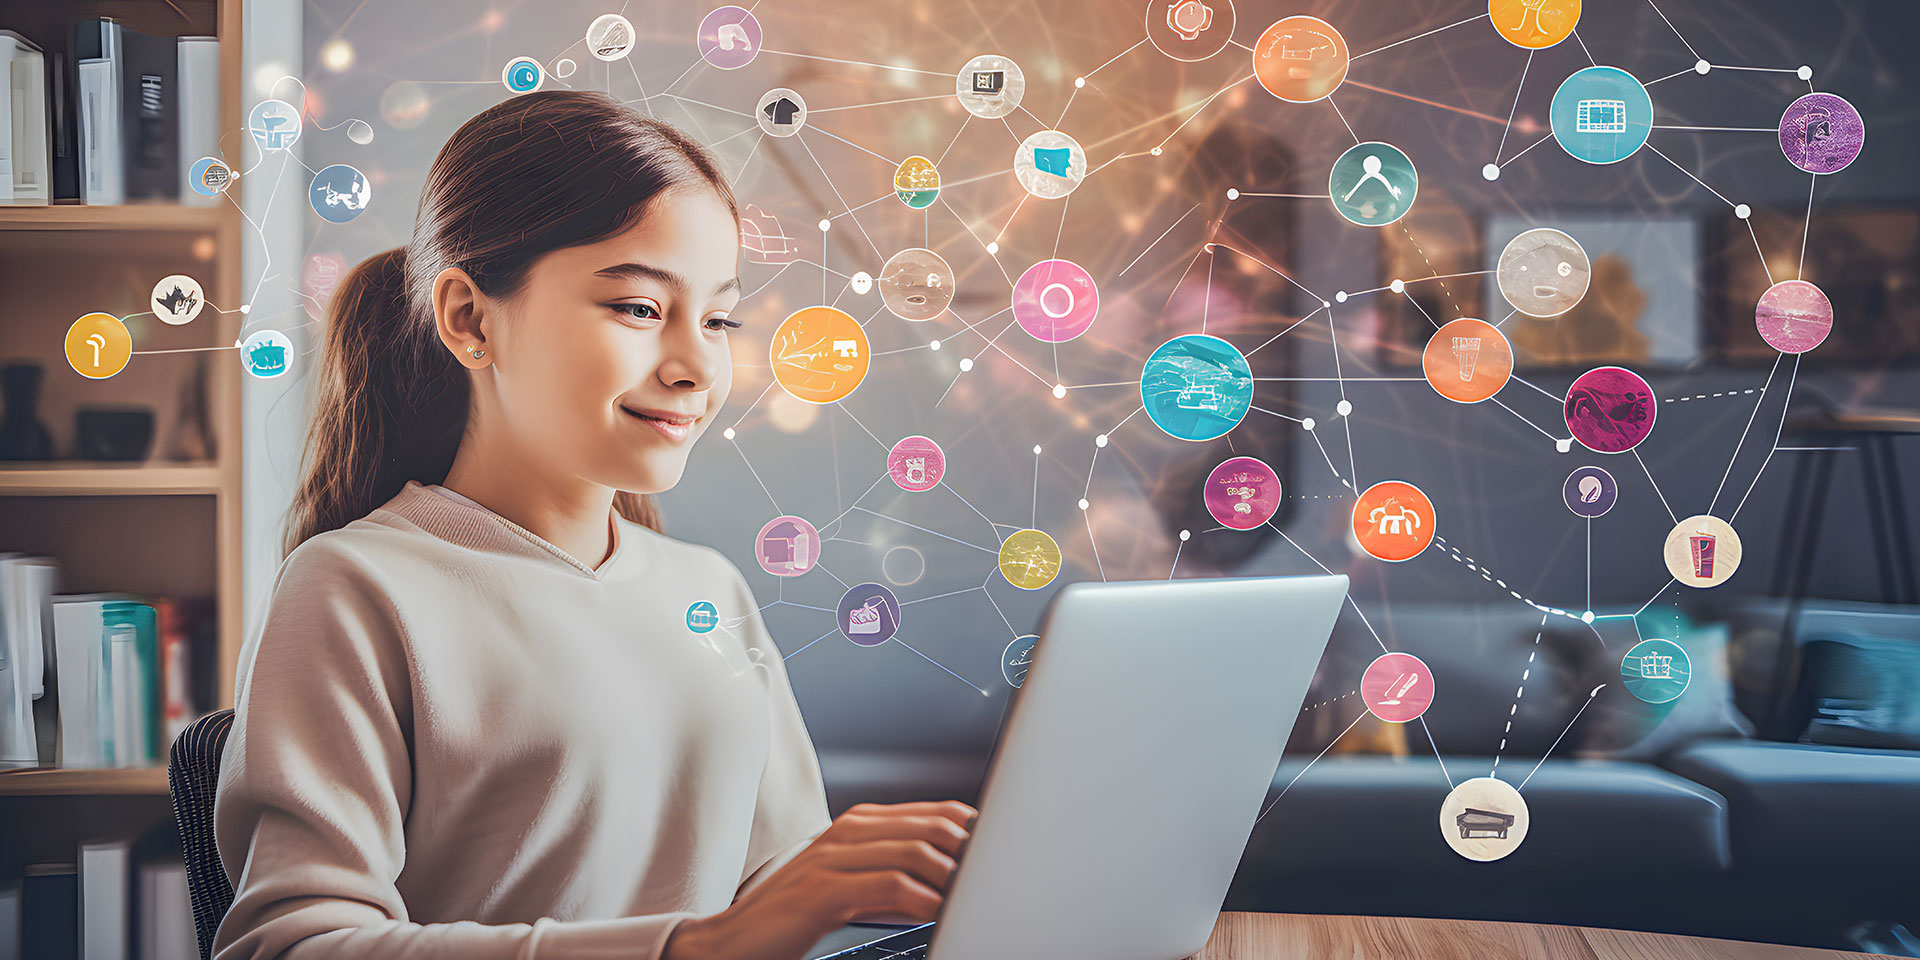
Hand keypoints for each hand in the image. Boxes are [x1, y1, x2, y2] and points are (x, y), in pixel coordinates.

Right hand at [662, 800, 976, 959]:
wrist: (731, 943)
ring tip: (967, 896)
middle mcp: (847, 833)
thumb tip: (948, 876)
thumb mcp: (850, 886)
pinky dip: (921, 900)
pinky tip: (933, 912)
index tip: (995, 850)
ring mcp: (832, 859)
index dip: (969, 829)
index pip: (931, 812)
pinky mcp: (822, 892)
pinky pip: (889, 886)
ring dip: (949, 876)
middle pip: (930, 827)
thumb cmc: (793, 918)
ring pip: (915, 851)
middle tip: (989, 876)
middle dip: (967, 852)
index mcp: (856, 825)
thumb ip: (892, 873)